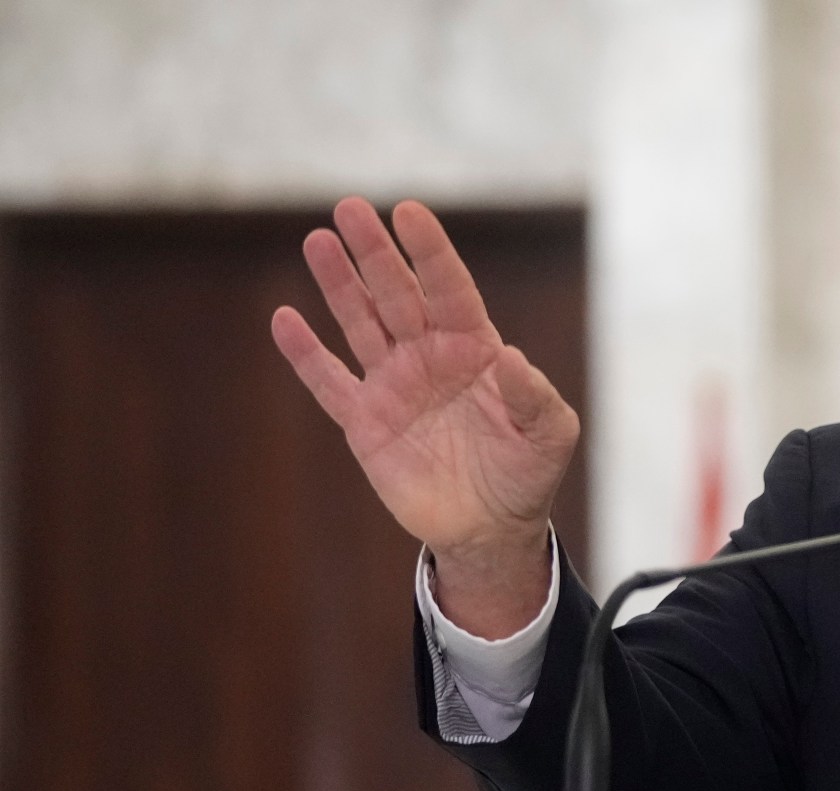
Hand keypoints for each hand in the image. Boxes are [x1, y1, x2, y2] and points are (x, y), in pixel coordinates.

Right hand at [270, 197, 576, 635]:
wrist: (491, 530)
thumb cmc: (527, 474)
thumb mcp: (550, 436)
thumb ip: (536, 398)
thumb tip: (511, 359)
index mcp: (475, 350)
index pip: (450, 290)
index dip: (430, 252)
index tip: (409, 212)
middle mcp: (430, 357)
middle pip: (398, 294)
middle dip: (375, 253)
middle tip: (350, 208)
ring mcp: (394, 386)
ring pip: (361, 323)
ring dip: (340, 284)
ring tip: (319, 241)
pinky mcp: (365, 423)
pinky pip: (329, 382)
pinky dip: (306, 354)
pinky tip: (284, 320)